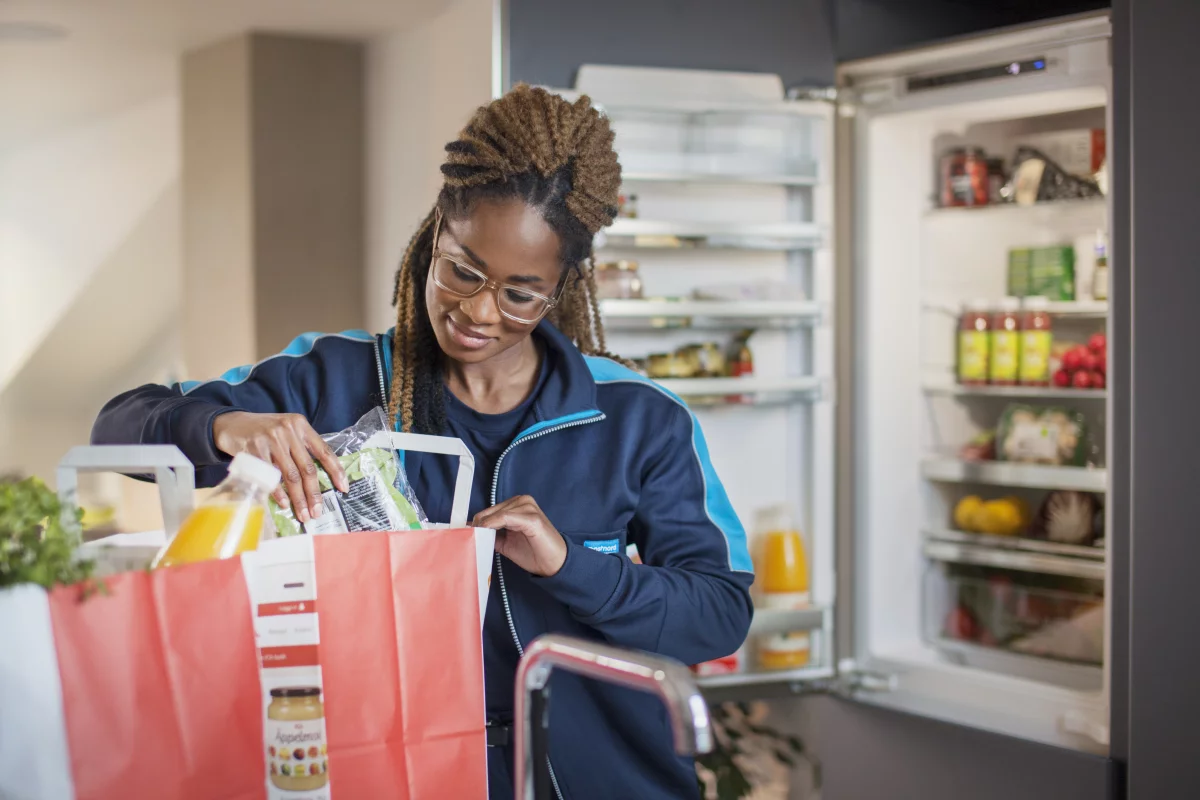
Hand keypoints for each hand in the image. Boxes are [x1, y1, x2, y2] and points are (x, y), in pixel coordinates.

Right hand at [212, 412, 347, 523]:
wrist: (232, 423)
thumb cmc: (264, 431)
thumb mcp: (287, 431)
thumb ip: (301, 448)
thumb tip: (318, 480)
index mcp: (301, 425)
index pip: (324, 451)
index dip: (336, 471)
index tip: (343, 488)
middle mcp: (288, 431)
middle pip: (307, 468)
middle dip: (314, 493)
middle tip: (317, 511)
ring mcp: (270, 439)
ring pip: (290, 475)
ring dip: (298, 498)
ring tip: (303, 513)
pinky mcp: (254, 449)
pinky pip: (270, 476)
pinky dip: (278, 492)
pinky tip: (284, 504)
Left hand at [472, 495, 566, 577]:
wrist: (554, 563)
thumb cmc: (533, 552)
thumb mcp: (507, 543)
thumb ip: (492, 535)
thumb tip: (472, 532)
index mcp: (518, 505)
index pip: (491, 510)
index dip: (476, 521)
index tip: (463, 532)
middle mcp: (523, 501)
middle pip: (491, 510)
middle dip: (478, 524)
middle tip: (467, 537)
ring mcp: (528, 508)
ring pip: (497, 513)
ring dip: (484, 525)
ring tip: (475, 538)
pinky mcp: (532, 518)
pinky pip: (505, 518)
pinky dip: (493, 525)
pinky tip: (485, 533)